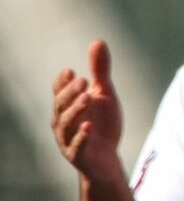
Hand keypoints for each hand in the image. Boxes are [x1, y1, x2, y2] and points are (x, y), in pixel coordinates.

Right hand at [52, 39, 126, 184]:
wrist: (107, 159)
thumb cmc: (103, 124)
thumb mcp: (105, 95)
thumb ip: (100, 71)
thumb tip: (98, 41)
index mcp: (67, 106)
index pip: (59, 91)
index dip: (62, 82)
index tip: (70, 71)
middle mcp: (62, 122)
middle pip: (61, 105)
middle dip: (70, 93)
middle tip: (84, 80)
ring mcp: (68, 139)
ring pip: (65, 124)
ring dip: (75, 111)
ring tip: (88, 98)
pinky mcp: (78, 155)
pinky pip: (76, 146)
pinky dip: (81, 136)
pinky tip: (89, 127)